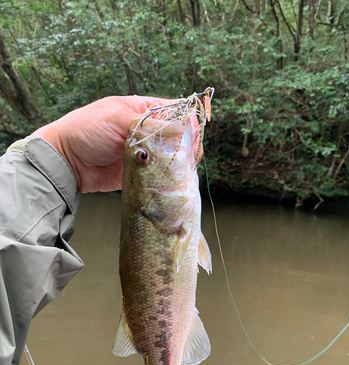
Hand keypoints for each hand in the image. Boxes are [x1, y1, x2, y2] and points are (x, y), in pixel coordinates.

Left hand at [32, 96, 202, 192]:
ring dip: (180, 163)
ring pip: (173, 157)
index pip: (177, 112)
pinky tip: (174, 180)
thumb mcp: (119, 118)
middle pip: (179, 136)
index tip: (191, 137)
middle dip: (187, 146)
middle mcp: (149, 130)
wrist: (67, 162)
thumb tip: (181, 130)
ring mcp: (147, 153)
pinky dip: (169, 178)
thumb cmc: (87, 130)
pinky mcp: (143, 173)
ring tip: (182, 170)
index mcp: (144, 110)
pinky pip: (162, 174)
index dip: (188, 123)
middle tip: (188, 158)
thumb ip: (150, 123)